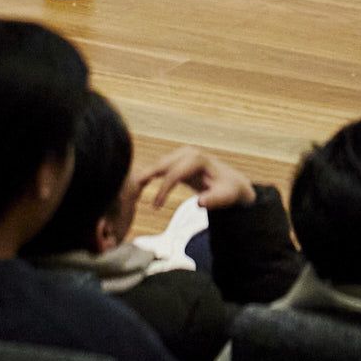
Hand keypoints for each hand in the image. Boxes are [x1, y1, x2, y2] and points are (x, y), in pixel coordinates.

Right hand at [133, 145, 255, 211]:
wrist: (232, 182)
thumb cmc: (229, 190)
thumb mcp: (226, 197)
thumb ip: (214, 200)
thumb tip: (200, 203)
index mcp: (197, 159)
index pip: (174, 173)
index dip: (163, 190)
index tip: (155, 207)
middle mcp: (187, 153)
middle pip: (161, 164)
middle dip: (145, 176)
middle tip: (129, 191)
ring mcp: (181, 155)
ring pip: (158, 164)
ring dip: (144, 176)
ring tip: (128, 189)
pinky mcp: (177, 160)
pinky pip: (160, 167)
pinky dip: (148, 175)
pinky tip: (137, 183)